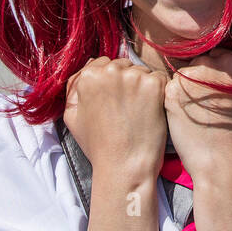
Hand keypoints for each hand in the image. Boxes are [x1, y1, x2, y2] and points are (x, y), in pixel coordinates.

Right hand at [63, 57, 167, 184]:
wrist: (124, 166)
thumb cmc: (98, 145)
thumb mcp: (72, 116)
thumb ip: (75, 87)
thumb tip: (88, 65)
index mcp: (89, 76)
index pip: (104, 64)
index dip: (110, 83)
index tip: (114, 101)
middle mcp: (110, 70)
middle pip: (124, 65)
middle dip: (126, 82)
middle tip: (126, 109)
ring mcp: (134, 76)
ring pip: (142, 71)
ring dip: (142, 86)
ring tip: (138, 112)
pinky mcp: (154, 84)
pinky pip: (159, 79)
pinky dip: (158, 92)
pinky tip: (150, 110)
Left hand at [164, 48, 231, 185]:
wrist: (221, 161)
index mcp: (231, 63)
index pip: (220, 54)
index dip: (220, 71)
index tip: (219, 87)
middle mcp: (207, 65)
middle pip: (200, 61)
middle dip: (203, 76)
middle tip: (207, 100)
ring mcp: (186, 78)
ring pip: (184, 74)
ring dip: (188, 87)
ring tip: (196, 110)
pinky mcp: (170, 93)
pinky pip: (171, 88)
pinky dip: (176, 99)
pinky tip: (185, 115)